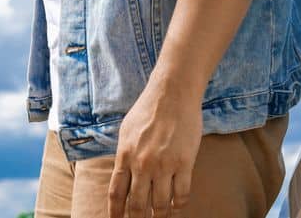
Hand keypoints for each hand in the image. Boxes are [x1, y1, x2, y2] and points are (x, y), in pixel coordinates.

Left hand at [109, 79, 202, 217]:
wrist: (173, 94)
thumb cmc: (148, 109)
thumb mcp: (126, 131)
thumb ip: (124, 155)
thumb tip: (122, 176)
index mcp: (125, 156)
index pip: (117, 193)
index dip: (116, 212)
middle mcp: (142, 164)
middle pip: (138, 204)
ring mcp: (164, 165)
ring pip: (160, 204)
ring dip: (160, 216)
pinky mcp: (184, 163)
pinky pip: (182, 194)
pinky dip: (179, 206)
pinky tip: (177, 208)